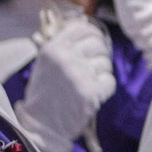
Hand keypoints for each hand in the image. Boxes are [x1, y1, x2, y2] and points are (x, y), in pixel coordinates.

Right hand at [14, 16, 117, 151]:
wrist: (41, 125)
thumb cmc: (43, 94)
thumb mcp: (45, 63)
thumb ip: (63, 45)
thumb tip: (85, 26)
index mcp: (53, 49)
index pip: (82, 28)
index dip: (92, 33)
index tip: (94, 41)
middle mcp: (66, 59)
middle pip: (98, 44)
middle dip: (100, 53)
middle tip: (94, 65)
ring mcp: (80, 76)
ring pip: (106, 63)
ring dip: (102, 72)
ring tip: (89, 82)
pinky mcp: (92, 93)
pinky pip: (110, 81)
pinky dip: (105, 87)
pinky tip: (94, 93)